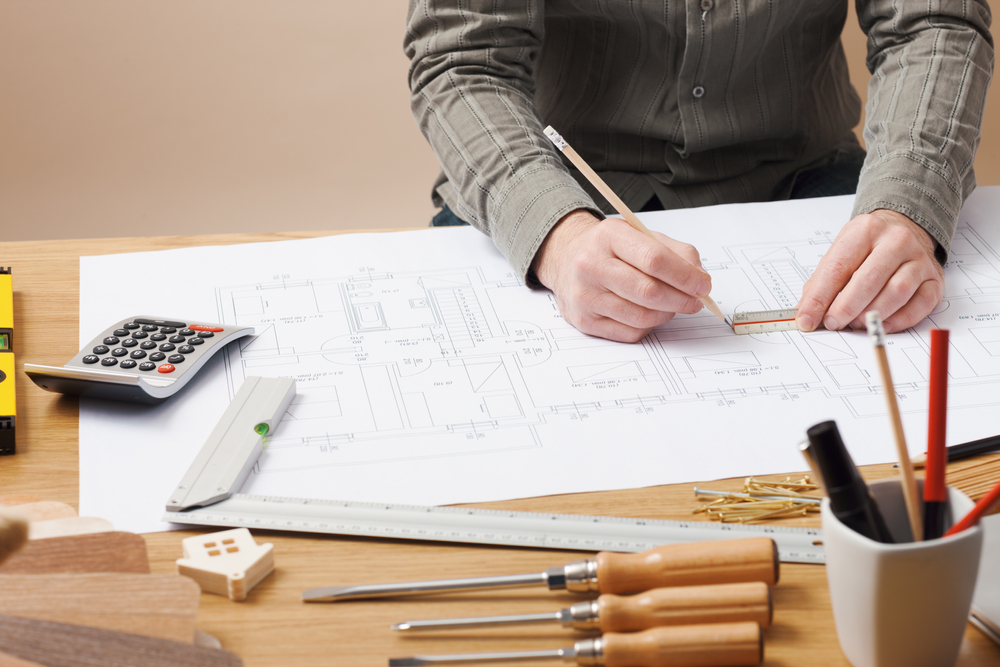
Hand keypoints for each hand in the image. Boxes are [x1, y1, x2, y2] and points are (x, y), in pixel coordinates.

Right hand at [532, 209, 711, 342]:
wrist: (566, 260)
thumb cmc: (609, 250)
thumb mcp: (639, 236)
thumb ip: (674, 252)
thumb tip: (699, 277)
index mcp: (608, 237)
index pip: (654, 259)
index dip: (685, 275)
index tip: (703, 284)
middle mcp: (591, 265)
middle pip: (648, 291)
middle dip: (681, 299)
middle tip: (694, 300)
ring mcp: (585, 296)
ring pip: (642, 316)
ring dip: (667, 314)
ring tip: (672, 305)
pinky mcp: (584, 320)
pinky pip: (630, 332)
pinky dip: (649, 326)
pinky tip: (650, 313)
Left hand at [796, 209, 943, 333]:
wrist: (905, 229)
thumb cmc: (868, 247)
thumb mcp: (840, 253)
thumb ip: (821, 284)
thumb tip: (806, 315)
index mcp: (865, 231)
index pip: (838, 268)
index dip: (820, 298)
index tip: (808, 320)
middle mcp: (896, 241)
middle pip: (868, 280)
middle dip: (846, 307)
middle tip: (834, 323)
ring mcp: (919, 260)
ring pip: (897, 292)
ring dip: (872, 314)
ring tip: (856, 324)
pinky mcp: (935, 279)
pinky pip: (919, 304)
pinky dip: (898, 320)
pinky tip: (882, 325)